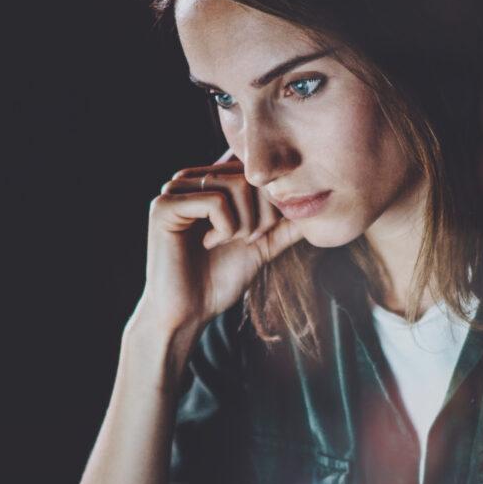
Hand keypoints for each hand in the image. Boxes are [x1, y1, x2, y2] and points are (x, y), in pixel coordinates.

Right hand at [135, 154, 306, 343]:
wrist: (188, 313)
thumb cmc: (219, 281)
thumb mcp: (262, 246)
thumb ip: (284, 224)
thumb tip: (319, 205)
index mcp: (209, 182)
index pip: (257, 170)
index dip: (272, 201)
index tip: (260, 233)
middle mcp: (190, 179)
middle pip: (250, 174)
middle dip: (262, 214)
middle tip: (247, 240)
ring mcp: (174, 190)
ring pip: (237, 185)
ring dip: (245, 223)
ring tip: (228, 243)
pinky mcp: (164, 206)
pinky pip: (215, 202)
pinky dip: (225, 229)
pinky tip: (209, 244)